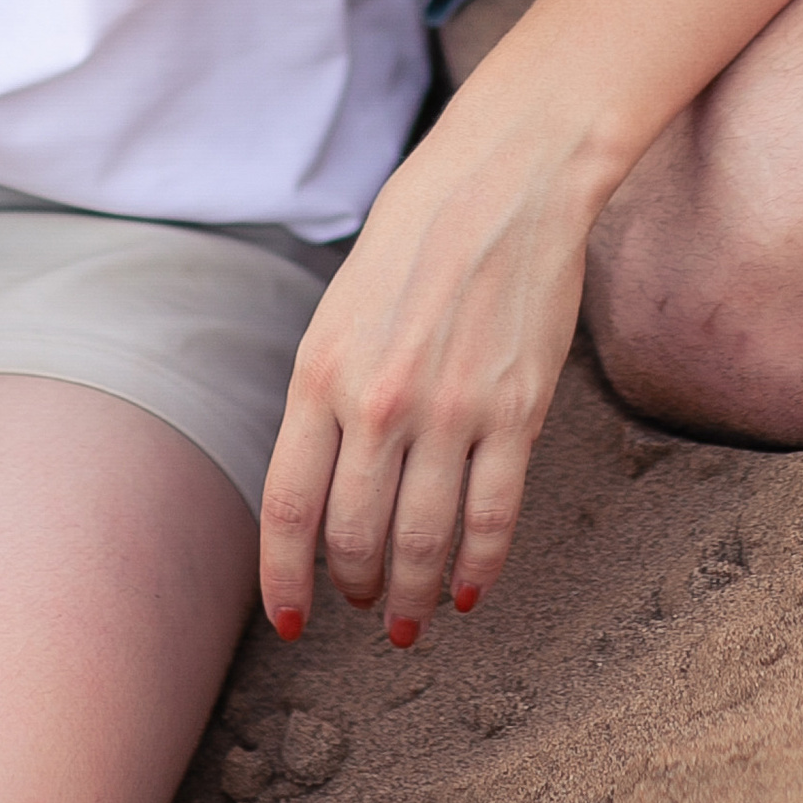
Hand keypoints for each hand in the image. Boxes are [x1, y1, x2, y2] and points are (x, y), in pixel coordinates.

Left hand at [258, 87, 597, 645]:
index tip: (293, 623)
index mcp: (321, 373)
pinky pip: (493, 517)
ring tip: (411, 620)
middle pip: (355, 539)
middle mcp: (379, 402)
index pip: (289, 510)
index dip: (286, 581)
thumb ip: (326, 399)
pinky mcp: (516, 413)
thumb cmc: (414, 239)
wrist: (504, 179)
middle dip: (356, 588)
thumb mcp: (340, 312)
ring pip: (424, 544)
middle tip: (365, 606)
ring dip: (413, 596)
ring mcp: (452, 412)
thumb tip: (323, 492)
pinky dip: (480, 568)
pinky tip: (470, 591)